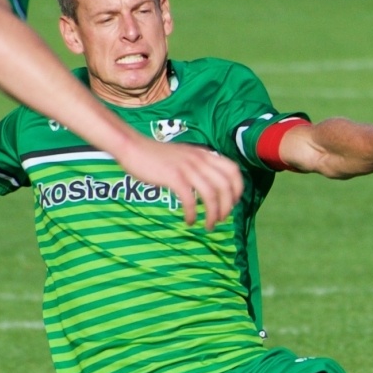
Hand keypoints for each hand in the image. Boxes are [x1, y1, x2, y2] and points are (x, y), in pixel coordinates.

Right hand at [110, 136, 243, 229]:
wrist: (134, 147)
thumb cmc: (158, 154)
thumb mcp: (186, 155)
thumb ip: (199, 165)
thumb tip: (211, 185)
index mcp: (205, 154)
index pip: (233, 170)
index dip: (238, 188)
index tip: (233, 202)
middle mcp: (200, 160)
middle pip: (225, 186)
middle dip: (227, 206)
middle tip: (221, 218)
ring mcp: (187, 169)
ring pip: (211, 195)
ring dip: (213, 214)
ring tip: (209, 225)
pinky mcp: (174, 178)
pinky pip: (191, 200)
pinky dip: (193, 214)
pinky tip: (190, 221)